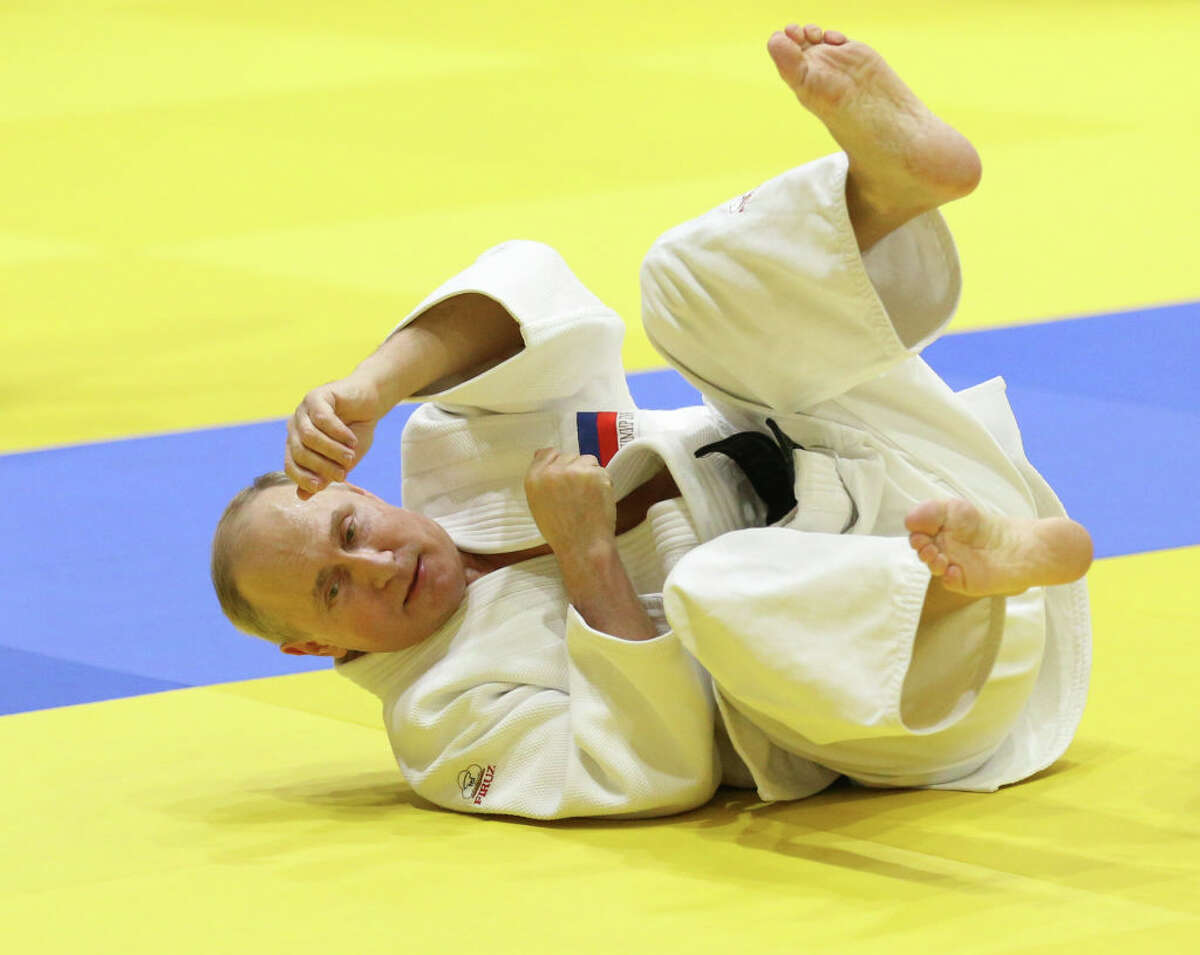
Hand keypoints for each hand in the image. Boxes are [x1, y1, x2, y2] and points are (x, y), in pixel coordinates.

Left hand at [285, 372, 385, 498]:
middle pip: (299, 451)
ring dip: (331, 450)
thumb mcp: (343, 459)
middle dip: (322, 466)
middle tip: (343, 473)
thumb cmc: (356, 431)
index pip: (290, 465)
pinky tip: (352, 439)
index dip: (303, 478)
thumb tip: (302, 496)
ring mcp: (303, 411)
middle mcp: (295, 428)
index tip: (321, 486)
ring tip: (350, 456)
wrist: (370, 401)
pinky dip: (338, 433)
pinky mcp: (316, 396)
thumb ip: (326, 475)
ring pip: (309, 436)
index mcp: (297, 444)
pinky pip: (322, 418)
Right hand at [523, 449, 616, 553]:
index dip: (560, 464)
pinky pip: (601, 470)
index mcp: (533, 479)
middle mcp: (551, 471)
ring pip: (587, 460)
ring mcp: (573, 471)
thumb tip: (541, 454)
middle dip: (576, 470)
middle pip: (569, 456)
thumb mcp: (538, 504)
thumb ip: (540, 478)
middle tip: (579, 495)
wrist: (582, 546)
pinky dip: (603, 482)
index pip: (547, 453)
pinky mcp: (593, 474)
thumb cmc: (561, 530)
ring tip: (588, 498)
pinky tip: (597, 499)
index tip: (566, 476)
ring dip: (591, 474)